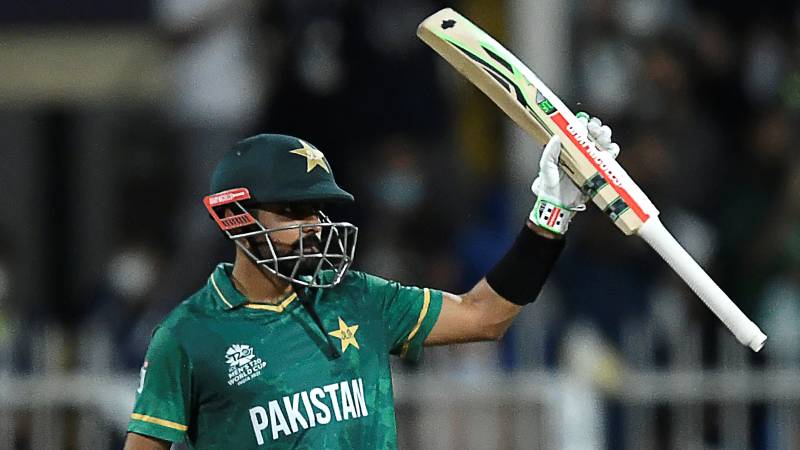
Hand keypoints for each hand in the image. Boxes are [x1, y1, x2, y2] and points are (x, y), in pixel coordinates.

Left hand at [529, 113, 619, 234]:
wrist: (558, 204)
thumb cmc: (549, 186)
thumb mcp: (546, 167)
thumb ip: (549, 153)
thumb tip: (556, 137)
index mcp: (566, 148)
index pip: (577, 131)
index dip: (582, 124)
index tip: (584, 122)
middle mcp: (579, 152)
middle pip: (592, 134)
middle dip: (596, 128)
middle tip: (594, 129)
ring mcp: (589, 161)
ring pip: (602, 143)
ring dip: (605, 137)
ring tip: (602, 137)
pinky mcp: (598, 170)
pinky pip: (609, 158)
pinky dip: (612, 151)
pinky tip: (610, 150)